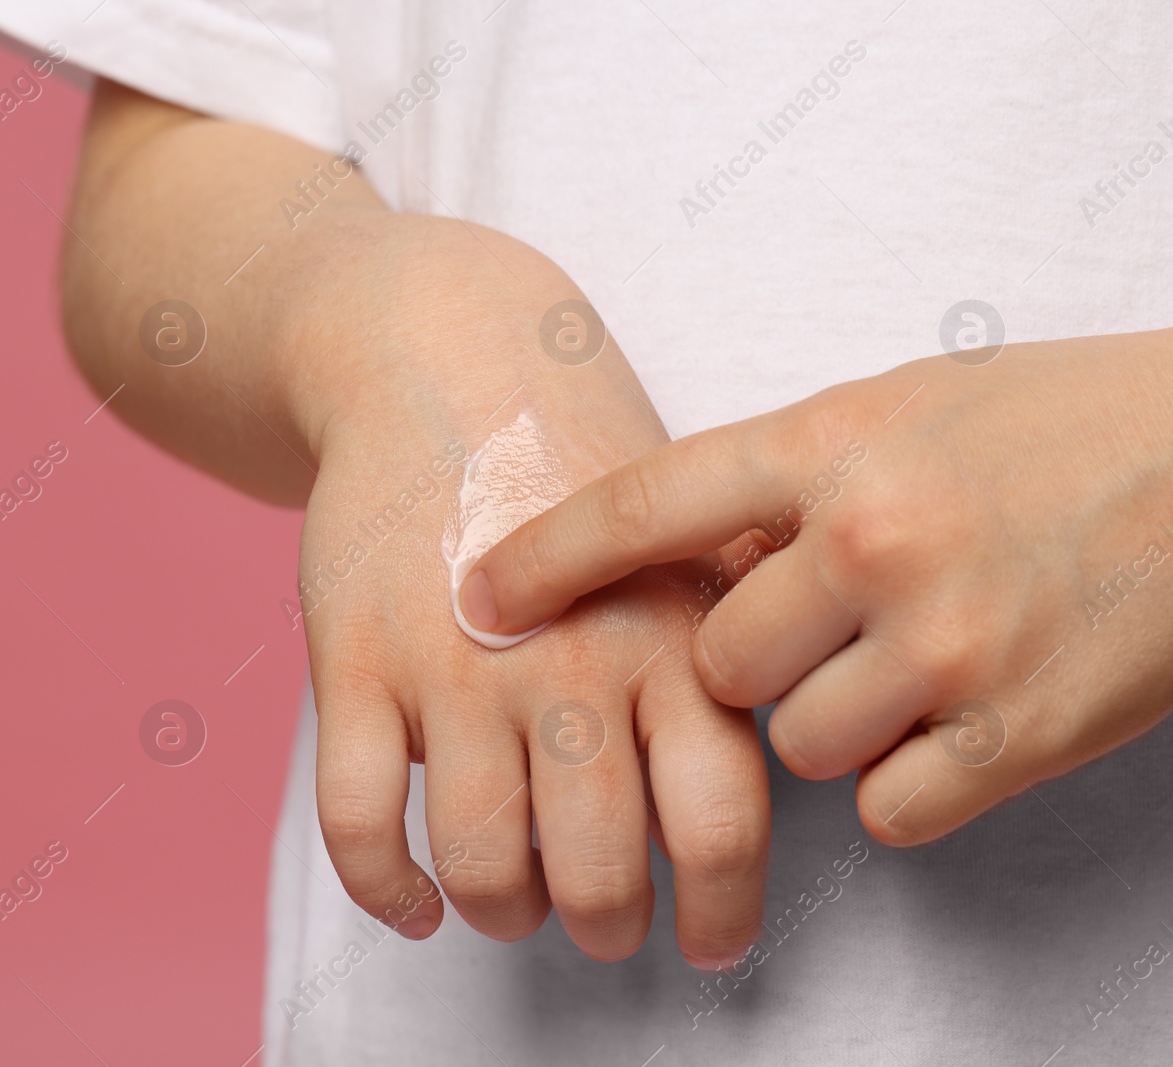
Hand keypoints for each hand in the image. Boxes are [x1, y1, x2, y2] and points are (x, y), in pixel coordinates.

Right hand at [297, 215, 768, 963]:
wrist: (441, 363)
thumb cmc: (578, 456)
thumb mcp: (688, 528)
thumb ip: (738, 635)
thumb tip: (805, 736)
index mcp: (668, 638)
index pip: (720, 825)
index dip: (722, 911)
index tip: (712, 943)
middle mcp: (568, 665)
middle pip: (599, 870)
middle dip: (605, 926)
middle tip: (605, 925)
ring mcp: (451, 670)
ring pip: (481, 862)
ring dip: (501, 914)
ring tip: (514, 906)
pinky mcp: (353, 665)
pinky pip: (358, 821)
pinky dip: (383, 888)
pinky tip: (412, 901)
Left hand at [463, 328, 1172, 843]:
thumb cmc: (1054, 427)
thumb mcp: (904, 410)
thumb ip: (786, 482)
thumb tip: (683, 565)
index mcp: (833, 442)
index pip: (646, 504)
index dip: (544, 556)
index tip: (473, 595)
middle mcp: (872, 538)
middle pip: (718, 667)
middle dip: (754, 667)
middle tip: (830, 629)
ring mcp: (944, 641)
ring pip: (795, 747)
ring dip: (835, 724)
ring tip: (917, 660)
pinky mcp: (1016, 733)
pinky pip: (884, 808)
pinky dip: (907, 780)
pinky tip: (960, 716)